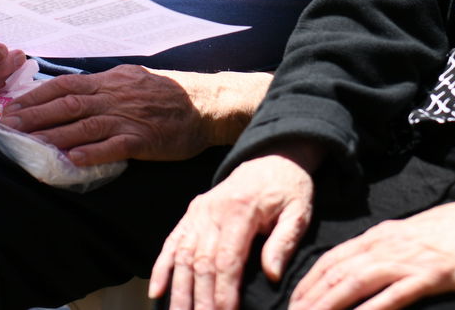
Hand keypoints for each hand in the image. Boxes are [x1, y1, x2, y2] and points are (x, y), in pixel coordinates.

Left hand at [0, 65, 265, 164]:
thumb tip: (69, 91)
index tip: (12, 106)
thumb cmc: (166, 94)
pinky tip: (71, 159)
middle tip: (8, 126)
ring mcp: (127, 118)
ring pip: (83, 125)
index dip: (35, 96)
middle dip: (34, 115)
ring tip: (28, 142)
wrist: (203, 104)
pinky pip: (112, 146)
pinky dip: (90, 152)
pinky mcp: (142, 138)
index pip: (64, 86)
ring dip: (52, 134)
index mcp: (109, 81)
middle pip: (66, 104)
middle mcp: (113, 96)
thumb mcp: (130, 79)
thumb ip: (102, 85)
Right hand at [151, 149, 319, 309]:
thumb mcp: (298, 212)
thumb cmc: (288, 190)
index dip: (224, 290)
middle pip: (201, 262)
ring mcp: (198, 212)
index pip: (228, 258)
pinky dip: (161, 268)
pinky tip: (156, 292)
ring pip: (183, 256)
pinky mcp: (191, 214)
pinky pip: (172, 242)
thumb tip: (271, 274)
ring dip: (178, 290)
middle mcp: (213, 210)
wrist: (272, 159)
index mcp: (241, 210)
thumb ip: (284, 242)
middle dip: (200, 298)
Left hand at [288, 199, 454, 309]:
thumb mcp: (415, 237)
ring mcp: (407, 259)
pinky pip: (393, 295)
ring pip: (355, 283)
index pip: (333, 259)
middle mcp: (387, 245)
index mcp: (381, 236)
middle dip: (309, 297)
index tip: (292, 303)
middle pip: (336, 272)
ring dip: (328, 305)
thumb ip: (390, 252)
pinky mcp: (431, 275)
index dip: (309, 282)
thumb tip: (366, 271)